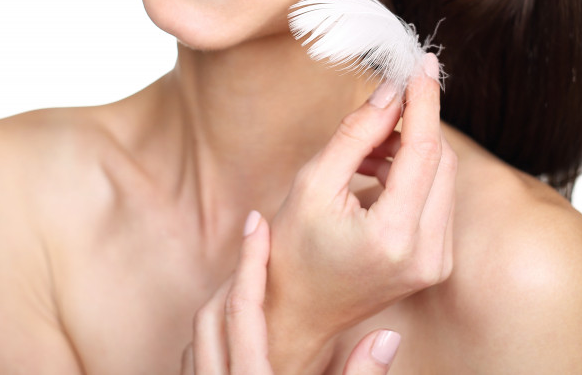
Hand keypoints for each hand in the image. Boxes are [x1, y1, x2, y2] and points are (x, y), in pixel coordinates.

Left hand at [181, 211, 401, 374]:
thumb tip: (388, 337)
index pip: (244, 307)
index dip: (250, 260)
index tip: (255, 220)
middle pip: (211, 316)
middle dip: (233, 278)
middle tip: (254, 244)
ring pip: (198, 339)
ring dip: (219, 305)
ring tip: (246, 278)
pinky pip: (193, 361)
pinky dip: (210, 337)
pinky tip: (232, 327)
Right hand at [265, 53, 455, 371]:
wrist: (297, 312)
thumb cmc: (293, 250)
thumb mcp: (313, 183)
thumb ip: (356, 134)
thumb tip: (391, 92)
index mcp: (394, 236)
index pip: (426, 151)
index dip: (425, 101)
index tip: (423, 64)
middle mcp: (427, 253)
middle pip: (442, 161)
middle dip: (414, 126)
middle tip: (376, 111)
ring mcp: (436, 262)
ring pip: (443, 178)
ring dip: (411, 151)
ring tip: (364, 151)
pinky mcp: (436, 262)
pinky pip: (437, 200)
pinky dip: (412, 176)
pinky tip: (375, 173)